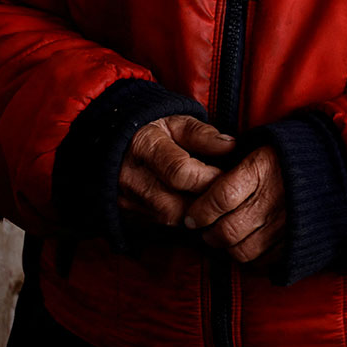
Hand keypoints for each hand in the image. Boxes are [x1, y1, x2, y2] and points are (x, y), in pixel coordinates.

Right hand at [119, 114, 233, 226]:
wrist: (116, 146)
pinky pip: (162, 224)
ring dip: (196, 213)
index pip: (181, 172)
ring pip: (170, 219)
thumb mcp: (177, 122)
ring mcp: (127, 199)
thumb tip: (230, 146)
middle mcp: (131, 177)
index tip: (226, 174)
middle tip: (223, 192)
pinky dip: (182, 217)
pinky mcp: (129, 213)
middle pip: (176, 204)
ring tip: (209, 198)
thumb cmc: (154, 132)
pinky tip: (193, 205)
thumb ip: (202, 134)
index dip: (209, 177)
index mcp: (144, 146)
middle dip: (206, 201)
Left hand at [183, 145, 286, 265]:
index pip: (220, 199)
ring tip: (223, 239)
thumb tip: (199, 184)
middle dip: (208, 234)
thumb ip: (230, 164)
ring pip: (242, 250)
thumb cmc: (285, 155)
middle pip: (228, 229)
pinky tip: (245, 246)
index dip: (200, 212)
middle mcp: (273, 198)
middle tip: (204, 230)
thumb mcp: (257, 146)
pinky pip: (264, 262)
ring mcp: (286, 223)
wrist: (330, 164)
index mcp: (261, 169)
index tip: (191, 216)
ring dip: (226, 249)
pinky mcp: (296, 241)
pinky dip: (249, 259)